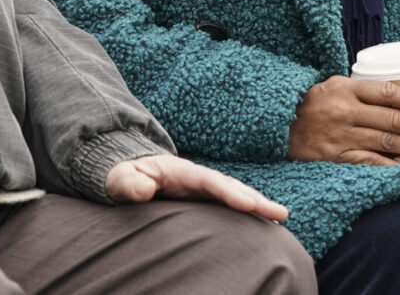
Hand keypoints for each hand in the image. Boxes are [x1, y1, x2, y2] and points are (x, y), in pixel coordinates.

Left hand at [106, 154, 287, 221]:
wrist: (126, 174)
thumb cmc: (122, 177)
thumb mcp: (119, 178)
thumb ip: (128, 183)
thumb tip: (145, 189)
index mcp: (179, 171)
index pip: (207, 180)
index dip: (227, 190)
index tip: (247, 203)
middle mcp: (195, 178)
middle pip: (228, 186)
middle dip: (254, 199)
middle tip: (280, 214)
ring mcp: (201, 189)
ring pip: (233, 195)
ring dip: (256, 206)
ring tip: (280, 219)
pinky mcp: (202, 200)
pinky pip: (227, 205)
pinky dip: (246, 213)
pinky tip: (263, 226)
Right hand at [286, 75, 399, 165]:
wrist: (276, 127)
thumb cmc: (308, 105)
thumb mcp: (331, 87)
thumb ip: (359, 90)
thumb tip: (396, 92)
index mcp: (344, 88)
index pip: (388, 92)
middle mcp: (344, 111)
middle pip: (393, 119)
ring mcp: (340, 135)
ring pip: (387, 141)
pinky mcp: (335, 157)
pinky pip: (371, 162)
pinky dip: (394, 167)